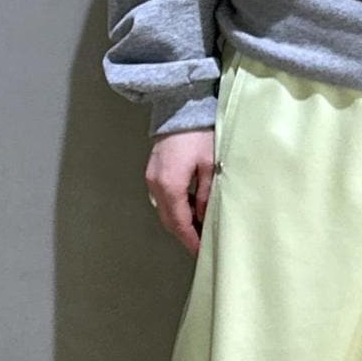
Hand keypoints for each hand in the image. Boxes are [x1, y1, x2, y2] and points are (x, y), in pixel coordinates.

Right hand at [146, 127, 217, 256]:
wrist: (179, 107)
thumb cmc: (199, 134)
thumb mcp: (210, 165)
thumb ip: (206, 195)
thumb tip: (205, 218)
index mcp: (170, 185)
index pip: (179, 223)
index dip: (190, 240)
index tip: (201, 252)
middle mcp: (156, 185)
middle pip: (168, 220)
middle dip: (185, 234)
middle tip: (202, 244)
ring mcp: (151, 178)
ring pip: (164, 210)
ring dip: (180, 221)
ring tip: (199, 227)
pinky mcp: (152, 172)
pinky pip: (162, 198)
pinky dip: (175, 208)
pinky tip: (190, 208)